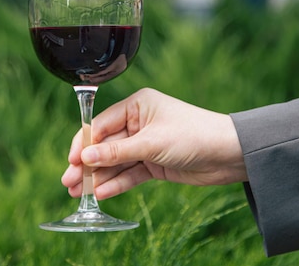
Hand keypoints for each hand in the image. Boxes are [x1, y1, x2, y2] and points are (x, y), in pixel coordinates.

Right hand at [61, 88, 246, 199]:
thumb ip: (117, 152)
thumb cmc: (194, 135)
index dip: (85, 143)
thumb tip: (84, 157)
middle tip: (68, 181)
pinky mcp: (154, 163)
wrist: (230, 154)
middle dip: (87, 164)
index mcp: (137, 106)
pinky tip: (101, 193)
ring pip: (116, 162)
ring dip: (99, 177)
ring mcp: (146, 144)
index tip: (71, 160)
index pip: (102, 124)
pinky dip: (117, 183)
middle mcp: (139, 123)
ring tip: (78, 193)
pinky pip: (130, 174)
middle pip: (106, 146)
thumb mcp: (151, 143)